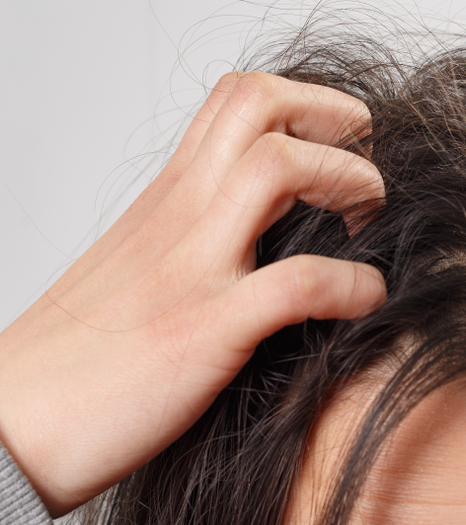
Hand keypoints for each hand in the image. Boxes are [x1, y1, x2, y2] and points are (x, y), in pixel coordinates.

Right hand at [0, 72, 386, 515]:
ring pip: (278, 168)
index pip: (237, 98)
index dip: (308, 102)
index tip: (343, 143)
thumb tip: (269, 226)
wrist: (7, 425)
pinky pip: (299, 285)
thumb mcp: (140, 260)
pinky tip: (368, 300)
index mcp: (168, 195)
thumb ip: (198, 228)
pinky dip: (352, 286)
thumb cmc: (78, 352)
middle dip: (335, 118)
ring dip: (348, 183)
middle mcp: (179, 214)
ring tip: (369, 223)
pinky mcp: (203, 331)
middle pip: (260, 105)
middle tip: (368, 166)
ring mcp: (191, 268)